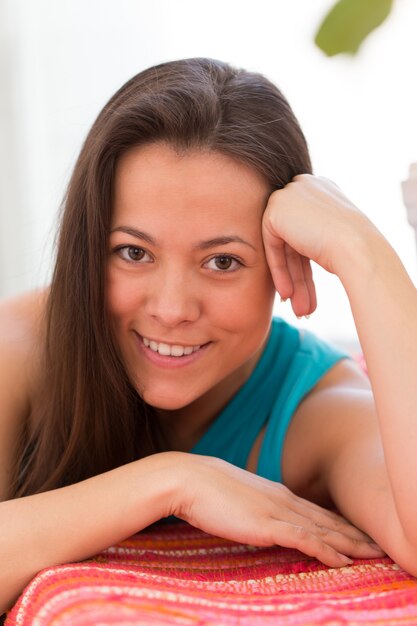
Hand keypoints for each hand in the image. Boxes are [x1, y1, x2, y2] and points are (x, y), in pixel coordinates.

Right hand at [172, 454, 384, 567]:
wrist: (187, 478)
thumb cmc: (204, 488)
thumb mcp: (235, 496)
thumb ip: (251, 506)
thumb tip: (256, 516)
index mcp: (275, 492)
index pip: (314, 510)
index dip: (337, 522)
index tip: (355, 532)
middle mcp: (282, 499)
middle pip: (326, 519)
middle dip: (353, 533)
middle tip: (376, 544)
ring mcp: (277, 511)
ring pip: (323, 529)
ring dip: (350, 543)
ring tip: (372, 553)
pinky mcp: (267, 525)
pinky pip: (305, 540)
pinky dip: (327, 551)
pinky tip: (343, 561)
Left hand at [262, 174, 372, 316]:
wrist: (359, 249)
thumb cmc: (358, 251)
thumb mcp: (336, 241)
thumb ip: (314, 241)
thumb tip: (301, 254)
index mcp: (324, 189)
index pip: (306, 230)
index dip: (305, 264)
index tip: (308, 291)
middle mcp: (306, 186)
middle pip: (294, 240)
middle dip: (298, 277)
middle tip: (303, 305)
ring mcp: (290, 195)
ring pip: (283, 246)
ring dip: (291, 280)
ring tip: (299, 310)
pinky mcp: (275, 208)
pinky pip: (272, 245)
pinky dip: (279, 271)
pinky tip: (287, 295)